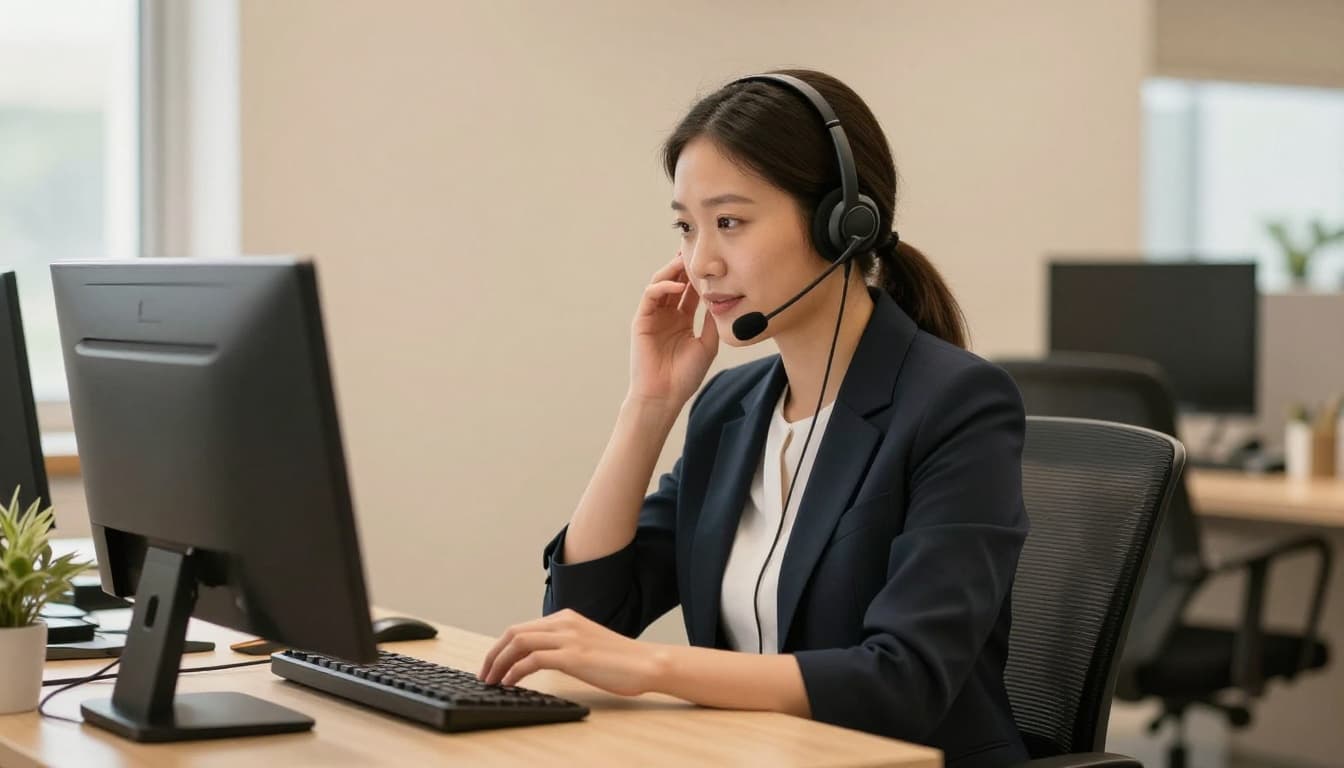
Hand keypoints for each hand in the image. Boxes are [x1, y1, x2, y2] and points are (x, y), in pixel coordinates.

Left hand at [478, 609, 664, 695]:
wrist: (647, 663)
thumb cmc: (621, 660)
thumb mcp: (587, 644)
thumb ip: (565, 644)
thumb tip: (541, 659)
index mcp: (566, 618)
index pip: (522, 628)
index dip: (501, 646)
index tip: (493, 664)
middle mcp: (564, 623)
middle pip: (514, 632)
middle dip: (493, 653)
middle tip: (484, 673)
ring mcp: (568, 638)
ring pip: (518, 643)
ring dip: (499, 663)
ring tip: (491, 681)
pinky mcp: (572, 656)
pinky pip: (532, 661)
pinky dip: (514, 672)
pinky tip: (510, 684)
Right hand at [628, 253, 718, 406]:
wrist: (665, 395)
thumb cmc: (685, 376)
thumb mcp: (707, 345)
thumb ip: (712, 322)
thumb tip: (723, 299)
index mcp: (681, 320)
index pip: (689, 291)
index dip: (698, 276)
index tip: (711, 262)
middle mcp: (666, 315)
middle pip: (675, 282)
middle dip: (684, 266)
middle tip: (697, 251)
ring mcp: (653, 316)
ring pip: (661, 284)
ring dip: (673, 271)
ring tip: (687, 261)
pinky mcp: (642, 320)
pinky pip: (651, 295)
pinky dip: (663, 287)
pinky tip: (678, 286)